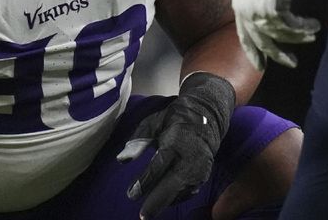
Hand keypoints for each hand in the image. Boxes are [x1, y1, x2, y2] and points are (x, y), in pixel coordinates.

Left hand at [117, 73, 234, 219]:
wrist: (206, 117)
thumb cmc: (172, 120)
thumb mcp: (152, 123)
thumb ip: (137, 141)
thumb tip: (121, 160)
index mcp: (176, 142)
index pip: (159, 165)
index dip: (145, 181)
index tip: (132, 194)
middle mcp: (190, 158)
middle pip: (173, 184)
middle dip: (157, 202)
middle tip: (142, 215)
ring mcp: (200, 168)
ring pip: (181, 192)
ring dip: (164, 203)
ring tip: (147, 212)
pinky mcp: (204, 175)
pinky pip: (188, 192)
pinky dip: (175, 199)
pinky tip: (162, 203)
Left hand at [232, 0, 320, 70]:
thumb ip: (256, 5)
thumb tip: (266, 21)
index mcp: (238, 5)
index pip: (243, 35)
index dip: (252, 52)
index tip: (260, 66)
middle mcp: (245, 11)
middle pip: (261, 41)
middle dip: (277, 55)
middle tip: (291, 63)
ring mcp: (259, 10)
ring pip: (280, 35)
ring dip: (298, 37)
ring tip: (311, 35)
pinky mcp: (275, 7)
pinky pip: (292, 25)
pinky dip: (304, 27)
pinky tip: (314, 25)